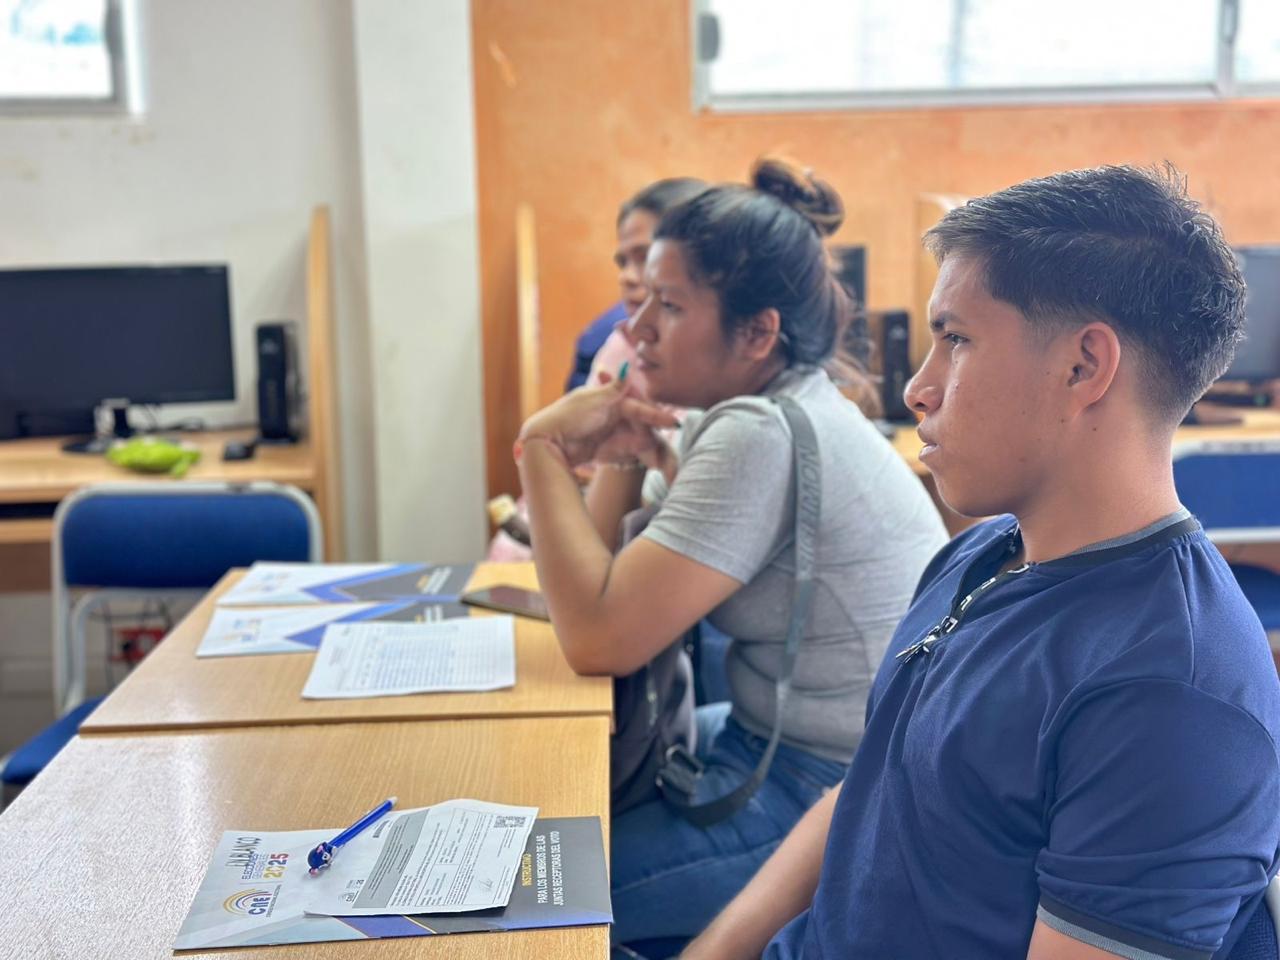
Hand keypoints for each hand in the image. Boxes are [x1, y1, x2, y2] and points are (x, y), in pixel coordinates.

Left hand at [518, 378, 677, 468]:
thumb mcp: (593, 400)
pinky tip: (647, 464)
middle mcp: (609, 414)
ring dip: (646, 449)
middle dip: (652, 437)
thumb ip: (614, 388)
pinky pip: (623, 451)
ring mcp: (606, 432)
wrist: (546, 442)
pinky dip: (633, 456)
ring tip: (659, 462)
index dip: (655, 415)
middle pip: (639, 425)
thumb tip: (626, 367)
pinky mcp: (602, 448)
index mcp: (608, 398)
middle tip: (665, 453)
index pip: (638, 407)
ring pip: (634, 439)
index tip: (673, 423)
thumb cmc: (568, 417)